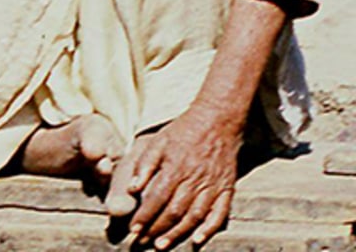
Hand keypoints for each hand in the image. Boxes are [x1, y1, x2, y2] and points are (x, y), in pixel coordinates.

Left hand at [110, 105, 241, 247]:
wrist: (217, 120)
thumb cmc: (183, 131)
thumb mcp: (157, 142)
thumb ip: (144, 166)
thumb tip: (132, 189)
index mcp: (175, 168)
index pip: (156, 198)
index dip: (144, 216)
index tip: (134, 229)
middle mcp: (194, 180)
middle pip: (174, 211)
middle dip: (157, 229)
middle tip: (144, 242)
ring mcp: (212, 186)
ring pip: (194, 216)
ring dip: (178, 233)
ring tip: (163, 245)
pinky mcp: (227, 189)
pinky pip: (220, 213)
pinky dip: (209, 229)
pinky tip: (198, 240)